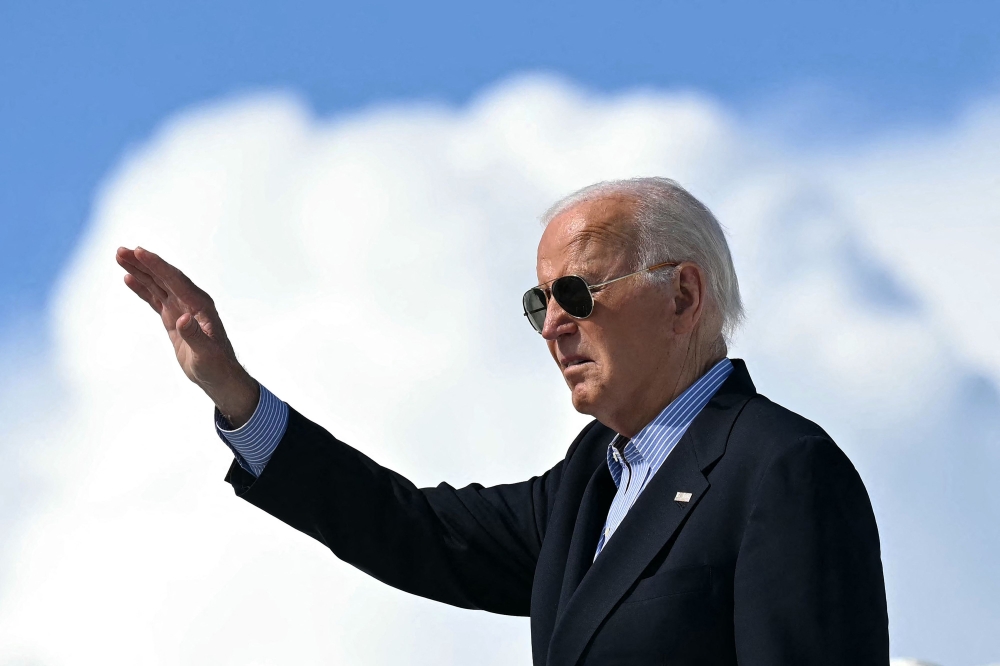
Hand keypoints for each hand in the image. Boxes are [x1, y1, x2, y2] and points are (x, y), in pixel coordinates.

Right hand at [116, 246, 259, 426]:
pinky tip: (129, 278)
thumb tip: (184, 319)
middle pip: (164, 277)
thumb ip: (194, 336)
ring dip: (140, 271)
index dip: (157, 265)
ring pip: (158, 285)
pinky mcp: (174, 318)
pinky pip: (155, 298)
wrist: (219, 377)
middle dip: (144, 263)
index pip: (175, 280)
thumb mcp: (206, 354)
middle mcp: (191, 302)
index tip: (139, 252)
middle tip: (121, 251)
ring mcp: (182, 309)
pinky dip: (143, 288)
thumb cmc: (217, 366)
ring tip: (121, 257)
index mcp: (200, 305)